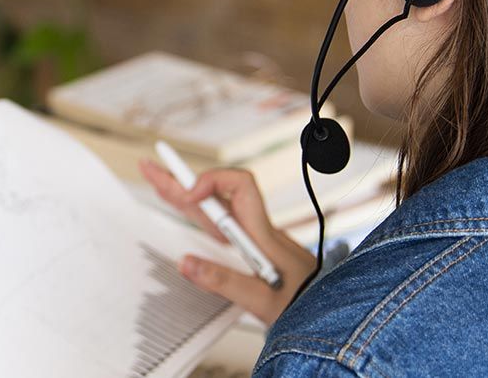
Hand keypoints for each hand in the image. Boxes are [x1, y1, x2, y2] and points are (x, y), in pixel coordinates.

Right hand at [138, 160, 315, 324]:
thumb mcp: (264, 302)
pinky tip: (187, 208)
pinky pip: (223, 225)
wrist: (336, 320)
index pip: (240, 187)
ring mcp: (257, 240)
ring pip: (217, 209)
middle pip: (217, 195)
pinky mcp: (254, 252)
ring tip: (158, 181)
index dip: (211, 182)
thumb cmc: (309, 308)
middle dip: (182, 180)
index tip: (187, 193)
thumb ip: (224, 282)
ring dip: (187, 194)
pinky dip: (199, 213)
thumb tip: (184, 261)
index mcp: (264, 235)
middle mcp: (259, 231)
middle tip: (151, 166)